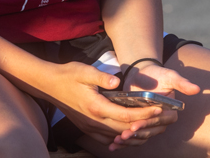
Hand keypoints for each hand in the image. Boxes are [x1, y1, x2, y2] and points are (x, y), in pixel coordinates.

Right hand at [45, 61, 166, 151]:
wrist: (49, 85)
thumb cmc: (68, 75)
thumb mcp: (84, 71)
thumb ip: (101, 77)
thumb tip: (116, 82)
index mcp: (96, 107)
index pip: (126, 115)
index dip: (144, 113)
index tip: (158, 108)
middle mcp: (94, 121)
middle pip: (125, 128)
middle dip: (145, 124)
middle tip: (160, 118)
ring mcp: (90, 127)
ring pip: (117, 136)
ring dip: (134, 132)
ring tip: (149, 126)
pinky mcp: (86, 128)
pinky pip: (107, 138)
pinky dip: (120, 137)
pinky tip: (127, 132)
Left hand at [108, 63, 200, 147]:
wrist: (142, 73)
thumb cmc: (157, 74)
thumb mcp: (169, 76)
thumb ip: (182, 83)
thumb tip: (197, 89)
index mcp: (170, 112)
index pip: (159, 121)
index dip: (147, 124)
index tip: (134, 126)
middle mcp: (161, 121)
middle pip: (149, 132)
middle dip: (136, 135)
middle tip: (122, 136)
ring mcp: (150, 124)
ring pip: (142, 137)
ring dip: (130, 142)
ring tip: (116, 142)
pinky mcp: (139, 125)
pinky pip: (134, 137)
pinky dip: (125, 142)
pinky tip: (113, 145)